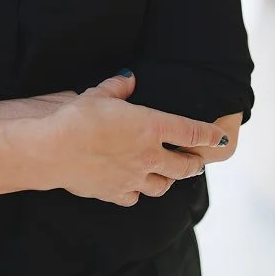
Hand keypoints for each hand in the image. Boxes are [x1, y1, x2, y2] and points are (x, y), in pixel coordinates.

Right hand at [46, 71, 230, 206]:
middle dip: (195, 164)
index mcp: (151, 126)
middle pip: (185, 166)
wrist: (52, 150)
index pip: (192, 131)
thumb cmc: (76, 118)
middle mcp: (149, 156)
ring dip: (169, 180)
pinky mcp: (116, 193)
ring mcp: (134, 178)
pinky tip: (133, 187)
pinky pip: (134, 197)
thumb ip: (118, 87)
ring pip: (163, 186)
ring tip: (168, 175)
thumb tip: (128, 78)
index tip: (221, 138)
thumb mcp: (99, 94)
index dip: (210, 135)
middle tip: (198, 161)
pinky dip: (137, 192)